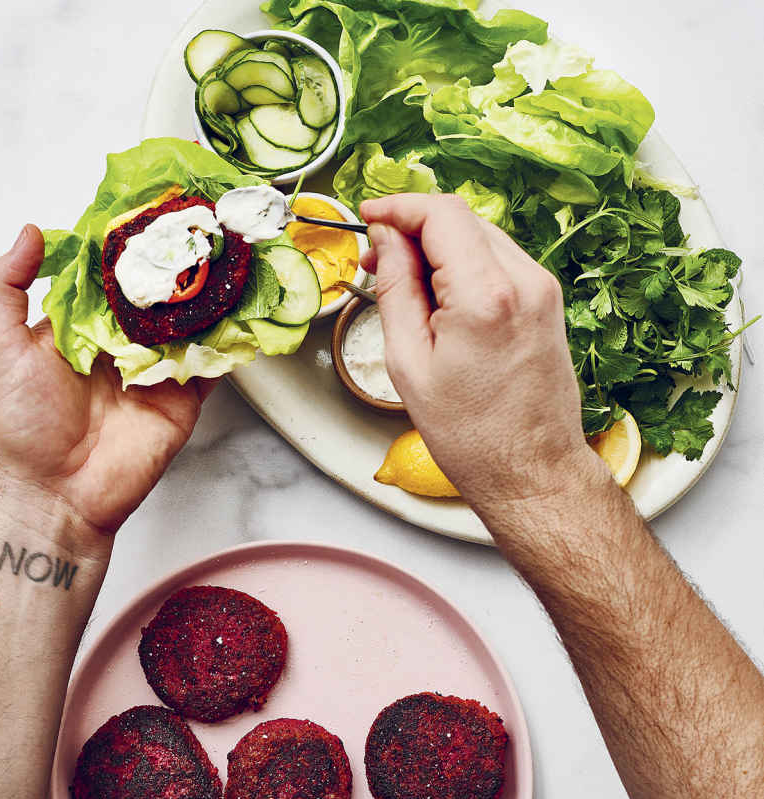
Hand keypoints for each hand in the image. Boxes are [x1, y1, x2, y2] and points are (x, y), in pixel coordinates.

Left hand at [0, 226, 211, 548]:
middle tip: (199, 224)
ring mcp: (153, 370)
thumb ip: (6, 285)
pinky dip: (228, 340)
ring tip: (227, 257)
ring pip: (187, 324)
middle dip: (175, 263)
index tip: (148, 208)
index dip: (126, 244)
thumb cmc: (17, 424)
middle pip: (154, 295)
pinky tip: (241, 311)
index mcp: (77, 327)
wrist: (52, 494)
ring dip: (208, 294)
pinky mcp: (180, 399)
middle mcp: (118, 344)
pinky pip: (209, 365)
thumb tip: (32, 232)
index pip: (107, 275)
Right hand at [360, 194, 608, 535]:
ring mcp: (543, 290)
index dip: (398, 207)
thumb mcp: (409, 362)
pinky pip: (500, 262)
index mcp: (485, 295)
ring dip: (440, 246)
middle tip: (378, 257)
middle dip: (415, 227)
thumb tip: (388, 240)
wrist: (530, 470)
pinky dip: (466, 265)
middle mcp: (524, 281)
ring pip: (481, 237)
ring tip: (405, 284)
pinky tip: (441, 297)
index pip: (441, 213)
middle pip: (462, 219)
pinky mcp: (548, 303)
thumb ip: (395, 289)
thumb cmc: (470, 434)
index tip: (370, 216)